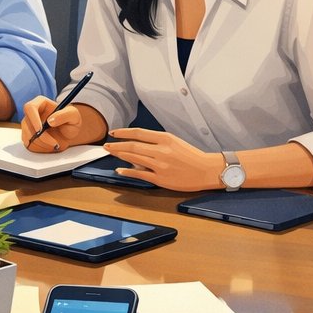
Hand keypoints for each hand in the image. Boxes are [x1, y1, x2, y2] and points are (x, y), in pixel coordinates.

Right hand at [20, 97, 105, 152]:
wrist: (69, 132)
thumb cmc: (71, 120)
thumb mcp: (73, 115)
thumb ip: (64, 115)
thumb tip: (50, 120)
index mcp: (41, 103)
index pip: (30, 107)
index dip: (33, 119)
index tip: (41, 130)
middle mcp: (32, 113)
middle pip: (27, 125)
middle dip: (41, 137)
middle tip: (54, 143)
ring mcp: (28, 125)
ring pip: (27, 136)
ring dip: (42, 144)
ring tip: (55, 144)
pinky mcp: (28, 136)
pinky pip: (29, 145)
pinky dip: (40, 148)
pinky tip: (50, 146)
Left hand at [104, 128, 220, 190]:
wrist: (206, 170)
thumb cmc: (191, 156)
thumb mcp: (174, 142)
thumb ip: (156, 142)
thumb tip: (137, 145)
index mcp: (166, 139)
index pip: (138, 133)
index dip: (123, 133)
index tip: (113, 133)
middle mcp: (162, 151)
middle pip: (132, 146)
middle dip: (116, 145)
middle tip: (106, 145)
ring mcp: (160, 165)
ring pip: (134, 158)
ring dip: (119, 155)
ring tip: (111, 153)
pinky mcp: (161, 179)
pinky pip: (140, 174)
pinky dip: (127, 171)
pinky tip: (119, 169)